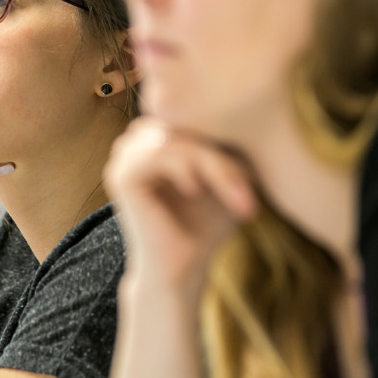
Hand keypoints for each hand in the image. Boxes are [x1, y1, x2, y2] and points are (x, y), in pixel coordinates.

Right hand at [104, 118, 256, 294]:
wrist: (183, 268)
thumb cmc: (205, 224)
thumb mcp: (226, 174)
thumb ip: (229, 141)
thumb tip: (250, 110)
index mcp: (153, 137)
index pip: (193, 114)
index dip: (226, 137)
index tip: (255, 176)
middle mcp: (133, 142)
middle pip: (185, 122)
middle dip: (222, 154)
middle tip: (248, 193)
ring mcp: (123, 157)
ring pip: (178, 136)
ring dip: (212, 164)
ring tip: (236, 196)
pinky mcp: (121, 175)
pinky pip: (161, 152)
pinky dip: (188, 169)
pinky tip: (196, 192)